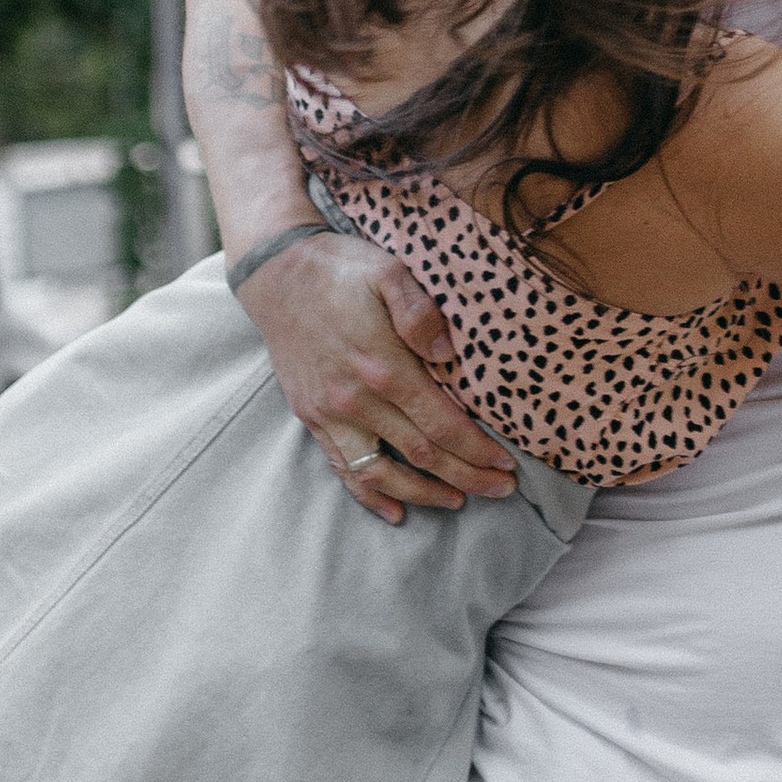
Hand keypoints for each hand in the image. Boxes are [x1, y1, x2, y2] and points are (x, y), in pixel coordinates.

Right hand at [239, 234, 517, 521]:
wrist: (276, 275)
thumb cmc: (341, 271)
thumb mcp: (389, 271)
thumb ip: (421, 312)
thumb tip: (448, 354)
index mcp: (384, 367)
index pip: (442, 424)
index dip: (477, 449)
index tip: (505, 465)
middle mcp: (357, 399)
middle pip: (421, 455)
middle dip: (465, 477)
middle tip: (500, 490)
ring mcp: (330, 413)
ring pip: (382, 473)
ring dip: (424, 494)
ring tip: (457, 501)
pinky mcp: (311, 418)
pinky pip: (342, 468)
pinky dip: (369, 495)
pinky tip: (395, 510)